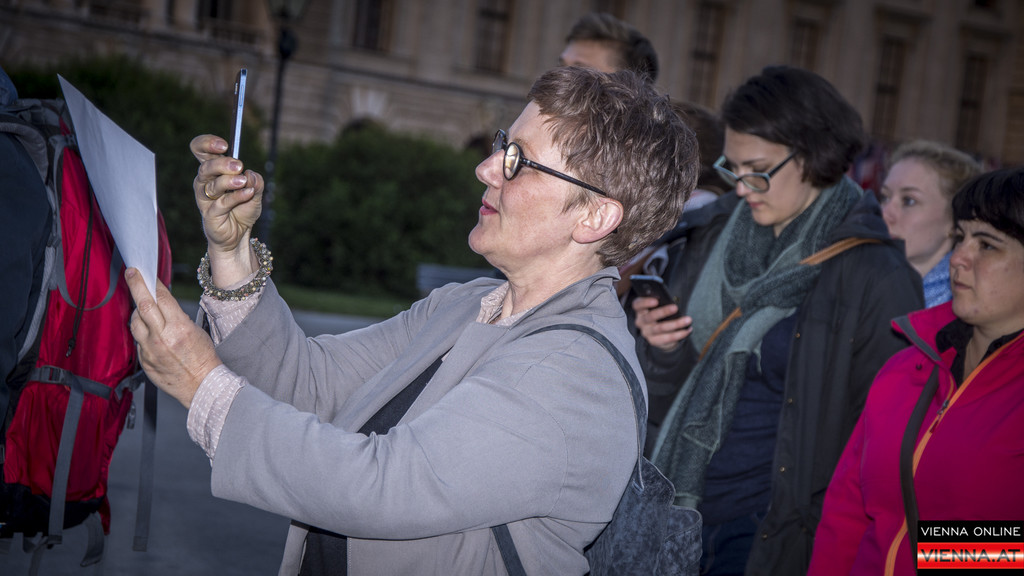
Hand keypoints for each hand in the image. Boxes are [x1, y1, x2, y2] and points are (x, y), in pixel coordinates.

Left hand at [126, 268, 221, 407]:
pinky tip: (150, 333)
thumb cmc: (203, 358)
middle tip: (131, 272)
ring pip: (135, 322)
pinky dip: (142, 333)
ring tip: (142, 308)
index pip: (161, 298)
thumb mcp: (195, 331)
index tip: (146, 273)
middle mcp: (162, 338)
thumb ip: (176, 317)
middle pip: (143, 304)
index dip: (152, 283)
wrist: (201, 386)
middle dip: (135, 285)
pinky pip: (138, 340)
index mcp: (178, 328)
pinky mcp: (144, 361)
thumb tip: (160, 303)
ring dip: (137, 311)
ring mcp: (150, 350)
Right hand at [191, 134, 264, 285]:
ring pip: (212, 184)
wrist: (240, 235)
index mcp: (213, 171)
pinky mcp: (210, 214)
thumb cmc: (242, 209)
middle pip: (205, 166)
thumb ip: (255, 181)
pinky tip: (247, 193)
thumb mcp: (255, 192)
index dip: (207, 143)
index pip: (200, 150)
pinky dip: (236, 197)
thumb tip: (250, 173)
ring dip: (229, 181)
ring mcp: (205, 199)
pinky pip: (221, 203)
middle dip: (222, 163)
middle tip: (239, 165)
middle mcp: (205, 182)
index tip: (223, 145)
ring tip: (243, 181)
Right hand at [632, 296, 692, 351]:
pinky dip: (679, 334)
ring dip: (676, 324)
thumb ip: (662, 302)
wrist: (659, 332)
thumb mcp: (659, 306)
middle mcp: (640, 321)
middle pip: (650, 316)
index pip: (638, 305)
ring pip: (660, 328)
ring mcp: (646, 332)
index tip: (656, 301)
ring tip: (688, 320)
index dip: (645, 303)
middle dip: (663, 312)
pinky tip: (687, 330)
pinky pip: (666, 338)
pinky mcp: (653, 341)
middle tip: (675, 308)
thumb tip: (672, 299)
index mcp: (640, 310)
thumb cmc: (660, 314)